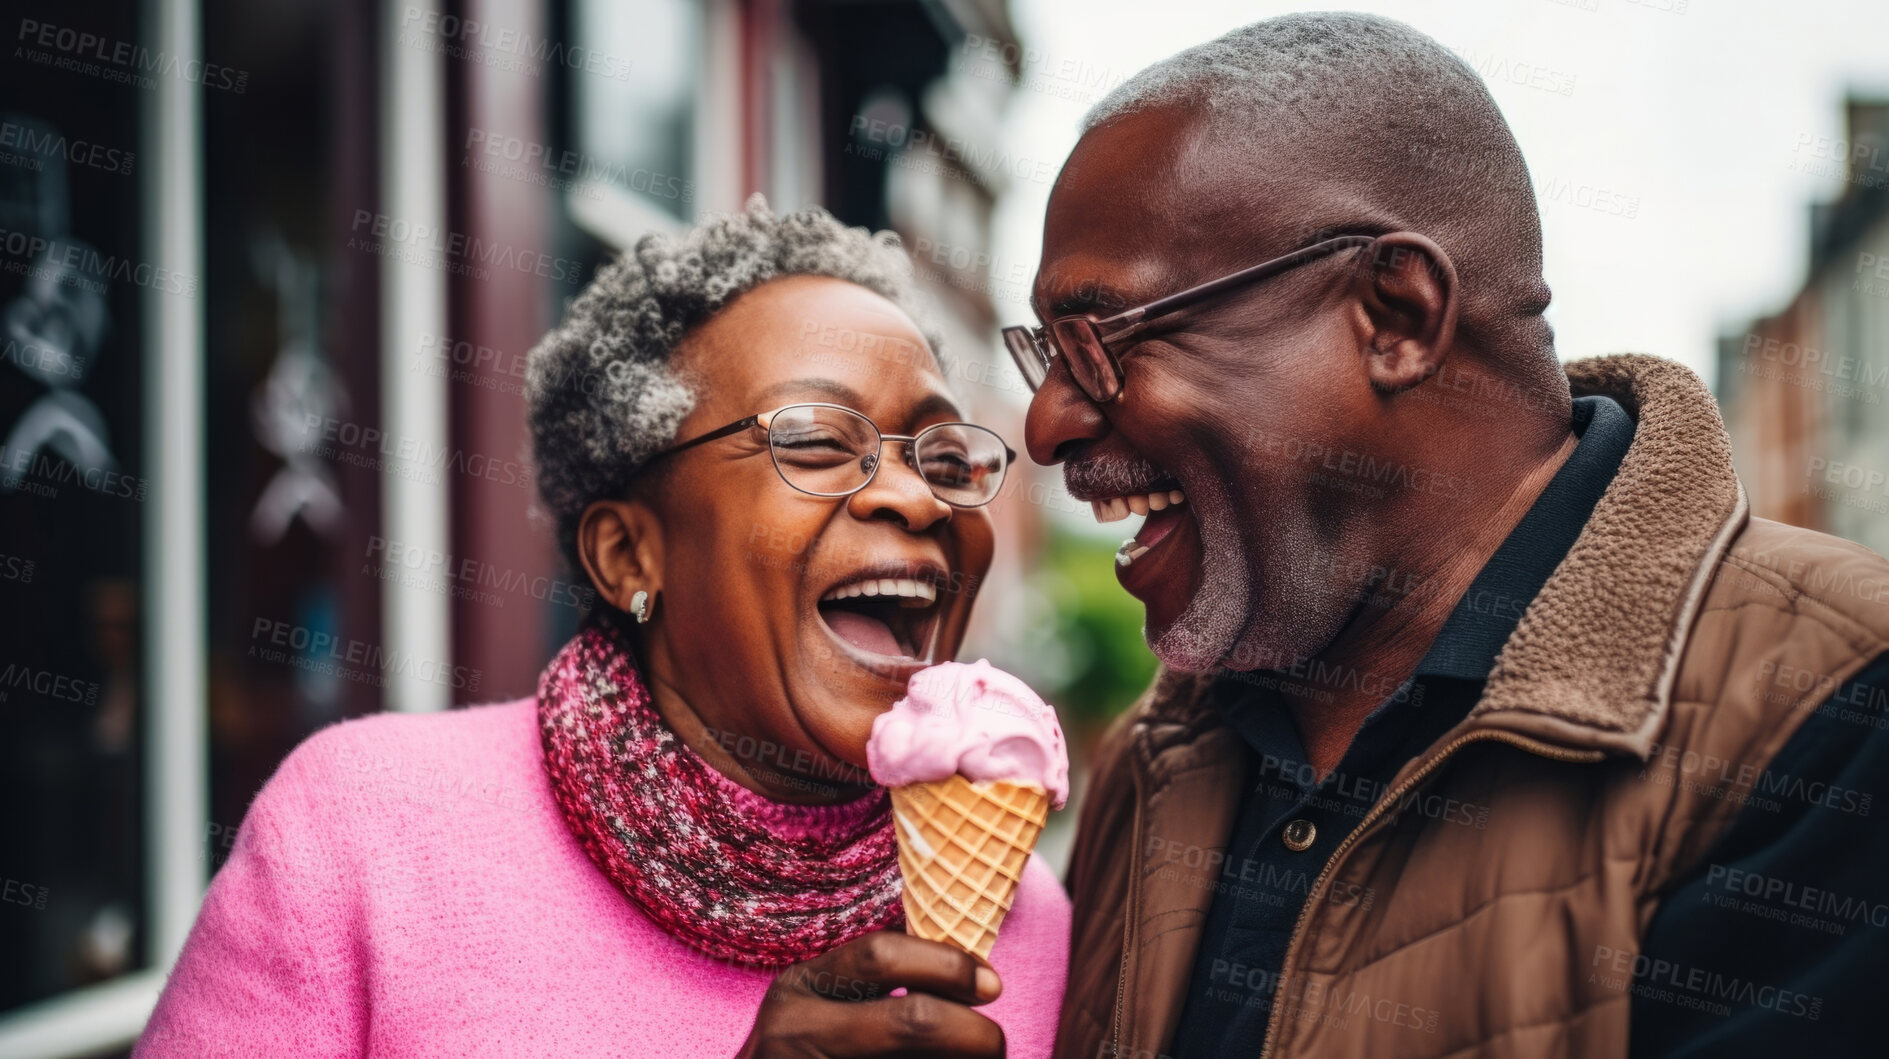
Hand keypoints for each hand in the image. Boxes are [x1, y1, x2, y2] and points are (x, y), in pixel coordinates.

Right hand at [737, 930, 1005, 1057]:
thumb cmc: (803, 1052)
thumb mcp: (819, 1007)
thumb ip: (876, 989)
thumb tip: (977, 984)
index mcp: (799, 987)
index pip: (881, 955)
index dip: (947, 965)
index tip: (989, 984)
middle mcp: (797, 1030)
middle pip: (912, 1021)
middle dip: (972, 1033)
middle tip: (996, 1043)